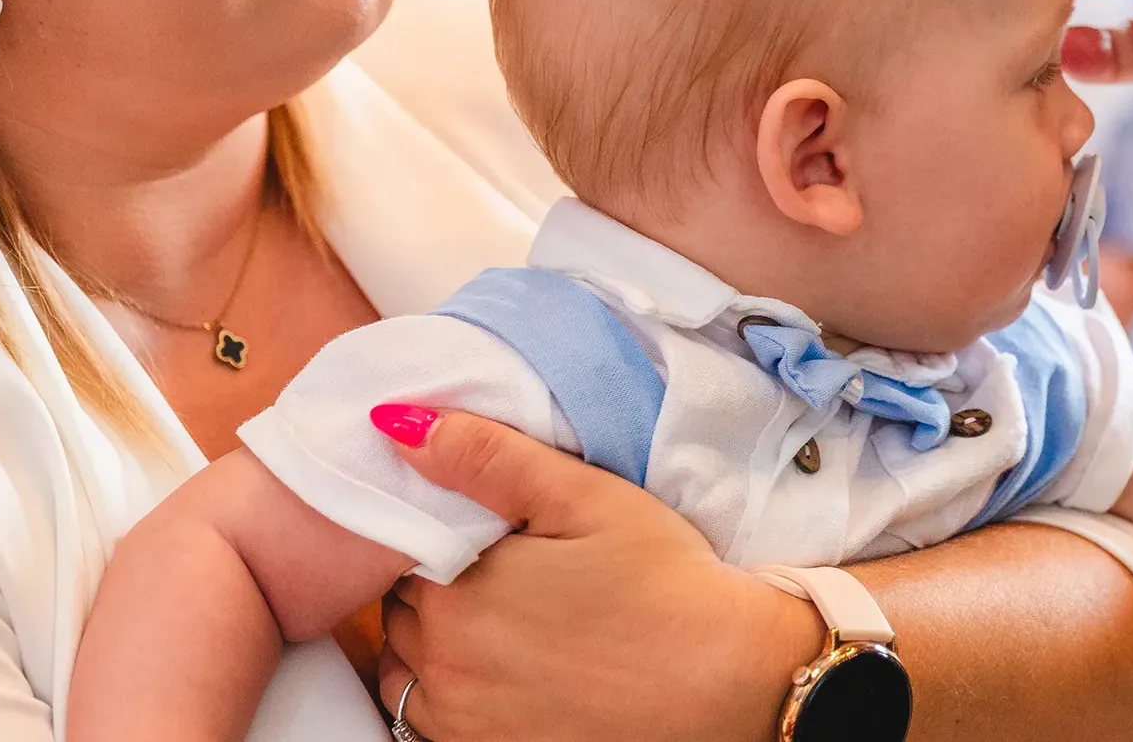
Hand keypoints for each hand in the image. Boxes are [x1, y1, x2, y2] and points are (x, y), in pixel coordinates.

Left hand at [372, 411, 822, 741]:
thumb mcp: (584, 497)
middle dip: (434, 586)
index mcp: (453, 595)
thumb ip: (488, 458)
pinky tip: (509, 676)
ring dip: (435, 647)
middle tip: (503, 572)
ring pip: (408, 673)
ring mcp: (464, 725)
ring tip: (506, 625)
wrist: (735, 682)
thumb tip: (397, 422)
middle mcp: (442, 669)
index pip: (398, 551)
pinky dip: (454, 699)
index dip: (436, 534)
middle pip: (399, 612)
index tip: (485, 533)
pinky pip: (434, 725)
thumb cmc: (666, 583)